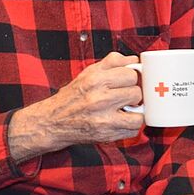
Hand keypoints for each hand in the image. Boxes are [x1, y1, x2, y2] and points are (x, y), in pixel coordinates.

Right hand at [7, 52, 143, 159]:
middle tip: (124, 96)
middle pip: (136, 92)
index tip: (127, 82)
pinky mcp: (107, 134)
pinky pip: (134, 128)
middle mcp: (99, 98)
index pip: (131, 73)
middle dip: (132, 93)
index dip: (131, 77)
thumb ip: (113, 63)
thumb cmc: (73, 96)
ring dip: (135, 110)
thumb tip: (134, 60)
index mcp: (95, 79)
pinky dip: (131, 125)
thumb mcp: (89, 72)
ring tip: (124, 108)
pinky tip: (121, 120)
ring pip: (139, 111)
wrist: (54, 121)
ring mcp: (104, 118)